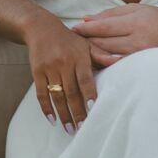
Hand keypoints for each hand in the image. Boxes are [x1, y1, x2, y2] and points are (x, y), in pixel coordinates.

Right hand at [24, 14, 96, 131]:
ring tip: (69, 129)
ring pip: (56, 95)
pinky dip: (46, 108)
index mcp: (78, 57)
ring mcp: (49, 68)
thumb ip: (102, 55)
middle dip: (77, 112)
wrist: (41, 28)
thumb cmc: (69, 39)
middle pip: (71, 91)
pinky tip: (52, 120)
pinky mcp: (37, 72)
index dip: (89, 94)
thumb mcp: (86, 43)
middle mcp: (63, 63)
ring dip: (63, 114)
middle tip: (83, 128)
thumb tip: (120, 60)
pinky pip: (41, 93)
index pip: (85, 79)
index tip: (93, 110)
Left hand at [74, 2, 157, 66]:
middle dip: (87, 41)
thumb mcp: (135, 9)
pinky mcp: (142, 67)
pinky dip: (105, 62)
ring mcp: (140, 57)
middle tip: (74, 40)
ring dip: (93, 52)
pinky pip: (117, 65)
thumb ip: (110, 14)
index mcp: (135, 23)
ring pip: (108, 56)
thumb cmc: (157, 18)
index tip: (74, 29)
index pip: (104, 27)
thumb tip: (86, 18)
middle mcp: (137, 41)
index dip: (87, 29)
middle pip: (103, 43)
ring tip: (83, 48)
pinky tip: (97, 59)